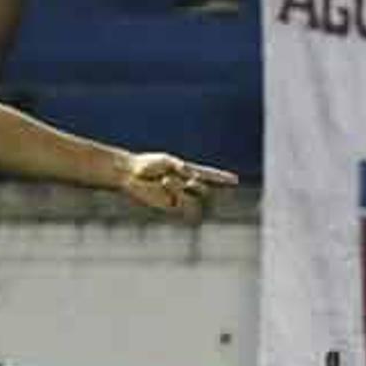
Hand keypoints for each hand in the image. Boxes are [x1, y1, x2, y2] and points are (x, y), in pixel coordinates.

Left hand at [118, 152, 237, 219]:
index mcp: (186, 171)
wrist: (130, 173)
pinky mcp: (169, 205)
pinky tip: (164, 184)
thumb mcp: (166, 160)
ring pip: (195, 197)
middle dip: (197, 183)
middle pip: (204, 189)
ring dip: (183, 187)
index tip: (235, 180)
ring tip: (165, 179)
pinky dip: (175, 192)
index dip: (221, 178)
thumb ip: (182, 167)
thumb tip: (194, 175)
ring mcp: (178, 196)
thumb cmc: (146, 164)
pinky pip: (182, 203)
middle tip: (185, 177)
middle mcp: (185, 185)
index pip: (208, 175)